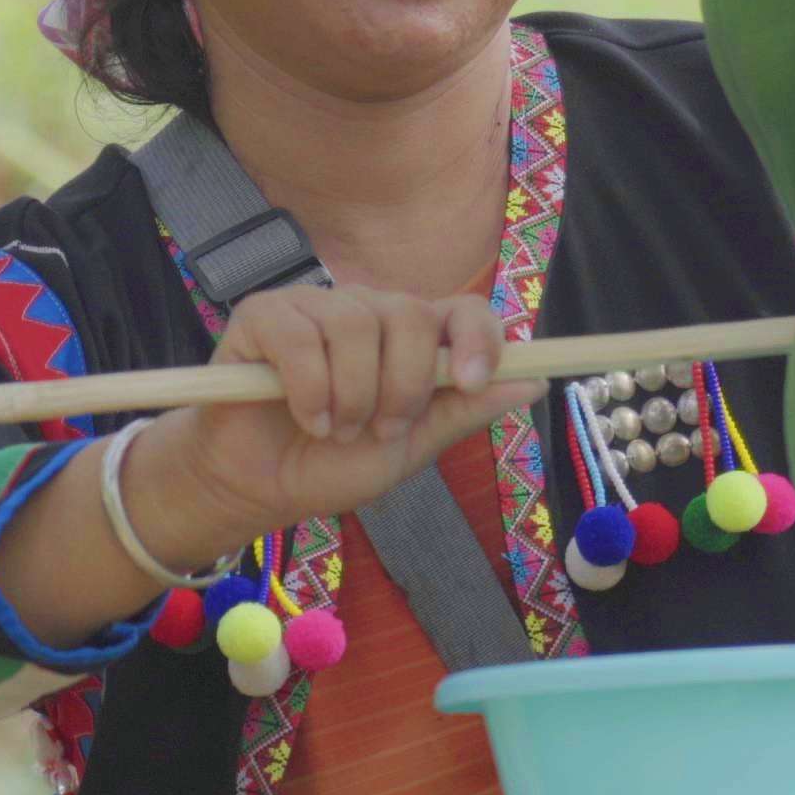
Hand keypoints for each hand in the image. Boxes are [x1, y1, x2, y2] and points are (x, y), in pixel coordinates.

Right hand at [160, 285, 540, 538]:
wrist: (259, 487)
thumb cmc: (332, 465)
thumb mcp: (409, 447)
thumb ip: (464, 411)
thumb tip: (536, 383)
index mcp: (411, 338)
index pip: (463, 310)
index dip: (479, 337)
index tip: (473, 382)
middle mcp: (368, 311)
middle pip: (411, 315)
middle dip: (402, 386)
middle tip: (380, 430)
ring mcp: (315, 306)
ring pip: (355, 326)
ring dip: (351, 396)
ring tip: (335, 431)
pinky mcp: (263, 316)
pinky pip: (299, 337)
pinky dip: (308, 388)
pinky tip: (305, 417)